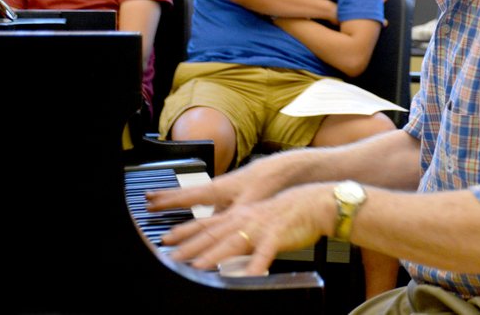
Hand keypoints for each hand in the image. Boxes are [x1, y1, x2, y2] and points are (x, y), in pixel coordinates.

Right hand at [146, 155, 282, 213]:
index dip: (167, 200)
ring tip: (167, 207)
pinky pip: (215, 203)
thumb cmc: (270, 182)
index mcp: (219, 189)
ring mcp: (230, 191)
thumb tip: (211, 231)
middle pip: (189, 194)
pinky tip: (205, 219)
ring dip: (185, 204)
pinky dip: (205, 210)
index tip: (148, 202)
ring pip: (202, 200)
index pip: (186, 195)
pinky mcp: (239, 195)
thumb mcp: (248, 205)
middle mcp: (221, 188)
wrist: (291, 170)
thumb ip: (228, 219)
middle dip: (168, 198)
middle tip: (148, 200)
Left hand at [158, 183, 335, 274]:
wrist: (314, 203)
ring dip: (213, 257)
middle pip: (212, 234)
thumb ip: (236, 227)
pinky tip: (246, 277)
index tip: (165, 240)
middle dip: (190, 247)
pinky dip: (254, 266)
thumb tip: (219, 241)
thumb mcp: (256, 216)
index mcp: (238, 214)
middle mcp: (245, 219)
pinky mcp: (276, 236)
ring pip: (232, 243)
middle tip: (171, 258)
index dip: (185, 231)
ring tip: (197, 269)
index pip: (206, 223)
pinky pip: (263, 255)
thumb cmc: (285, 213)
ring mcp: (259, 227)